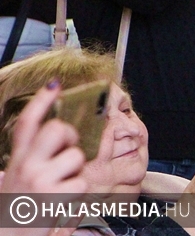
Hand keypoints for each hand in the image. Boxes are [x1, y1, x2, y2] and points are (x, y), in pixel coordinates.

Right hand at [2, 83, 86, 197]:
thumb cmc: (16, 209)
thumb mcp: (14, 180)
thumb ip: (30, 159)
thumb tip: (54, 137)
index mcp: (17, 161)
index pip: (26, 124)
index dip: (41, 102)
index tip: (54, 85)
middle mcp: (26, 166)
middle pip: (57, 129)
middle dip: (69, 137)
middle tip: (66, 151)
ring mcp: (40, 179)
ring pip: (75, 156)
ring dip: (75, 170)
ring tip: (60, 186)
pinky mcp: (53, 195)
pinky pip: (80, 182)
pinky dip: (76, 192)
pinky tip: (60, 202)